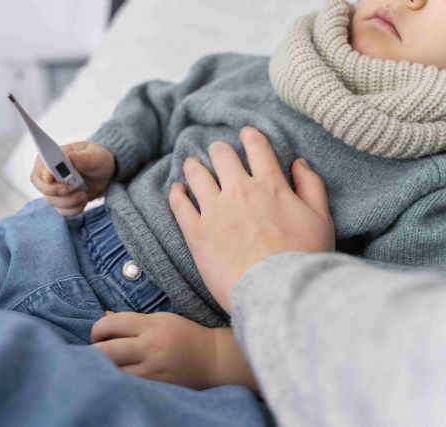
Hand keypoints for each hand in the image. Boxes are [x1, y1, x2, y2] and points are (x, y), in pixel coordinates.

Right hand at [30, 141, 115, 215]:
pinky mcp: (61, 202)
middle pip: (40, 185)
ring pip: (52, 200)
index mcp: (53, 157)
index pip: (40, 164)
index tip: (50, 178)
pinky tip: (83, 200)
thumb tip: (69, 157)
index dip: (43, 172)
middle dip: (54, 190)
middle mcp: (49, 173)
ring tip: (84, 194)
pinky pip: (62, 210)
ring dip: (69, 200)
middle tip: (68, 188)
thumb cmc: (96, 159)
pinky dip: (74, 208)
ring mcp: (53, 189)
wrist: (104, 175)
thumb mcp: (94, 156)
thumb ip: (82, 157)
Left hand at [91, 311, 257, 390]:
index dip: (98, 328)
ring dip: (104, 369)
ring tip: (105, 365)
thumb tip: (104, 316)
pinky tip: (118, 377)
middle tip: (94, 352)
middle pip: (106, 351)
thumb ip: (131, 320)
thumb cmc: (184, 335)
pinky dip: (119, 380)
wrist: (213, 360)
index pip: (113, 323)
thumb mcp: (160, 319)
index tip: (97, 334)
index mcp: (151, 326)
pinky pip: (128, 385)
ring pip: (114, 373)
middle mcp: (150, 348)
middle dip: (93, 351)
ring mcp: (153, 371)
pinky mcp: (156, 388)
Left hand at [169, 127, 334, 312]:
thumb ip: (311, 186)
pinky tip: (176, 190)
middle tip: (217, 152)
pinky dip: (176, 193)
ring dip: (193, 165)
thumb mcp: (321, 218)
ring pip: (196, 174)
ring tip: (191, 164)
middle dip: (219, 149)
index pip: (257, 147)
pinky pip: (179, 204)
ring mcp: (214, 210)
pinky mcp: (196, 232)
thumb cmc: (303, 258)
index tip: (245, 133)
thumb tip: (298, 162)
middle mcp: (239, 190)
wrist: (276, 291)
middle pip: (222, 155)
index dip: (250, 136)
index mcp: (270, 184)